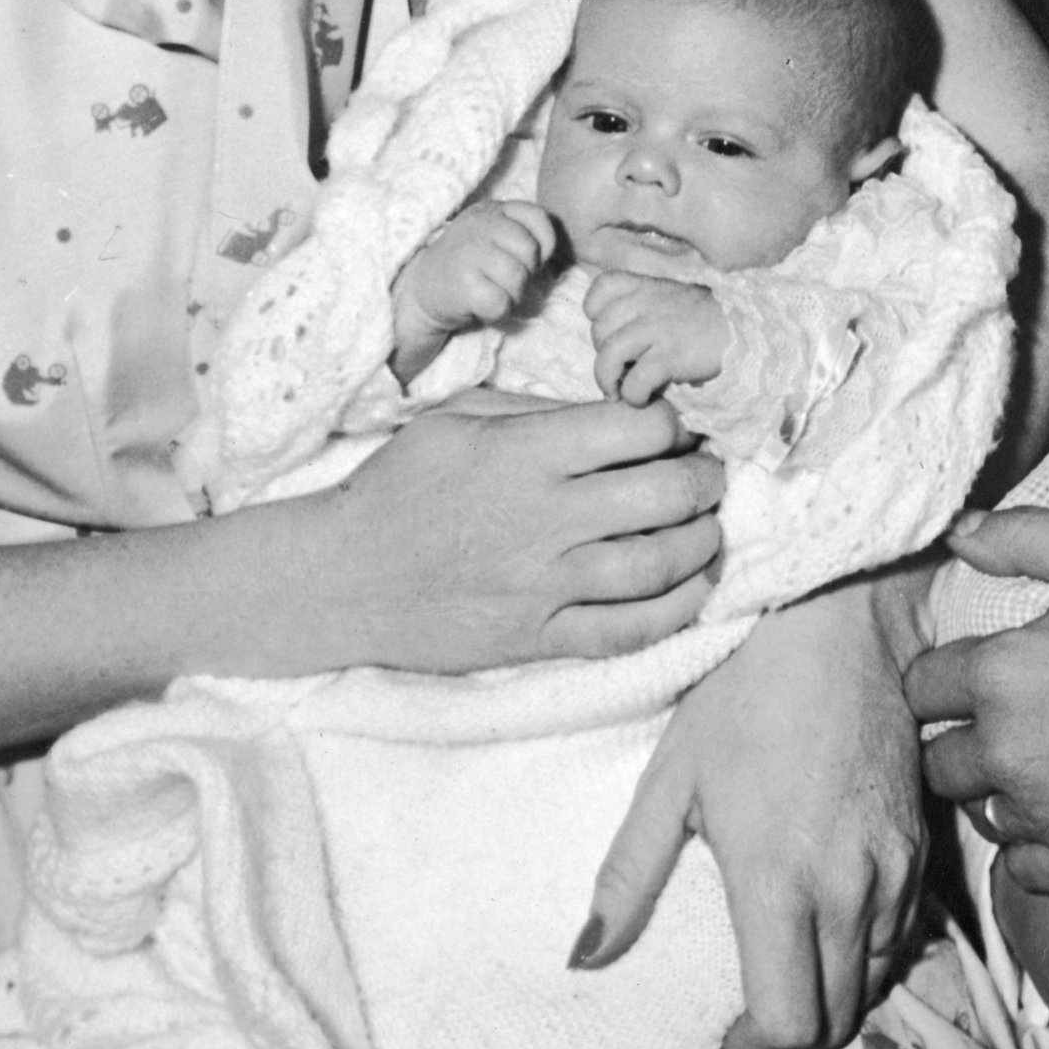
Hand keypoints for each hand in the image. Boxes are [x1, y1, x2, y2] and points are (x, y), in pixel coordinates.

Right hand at [317, 397, 722, 667]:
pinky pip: (627, 630)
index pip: (635, 429)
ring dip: (700, 543)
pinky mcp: (538, 637)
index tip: (675, 428)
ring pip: (657, 565)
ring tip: (706, 527)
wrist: (339, 579)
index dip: (672, 423)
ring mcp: (542, 584)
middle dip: (704, 480)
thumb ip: (536, 411)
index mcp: (522, 453)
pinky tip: (692, 588)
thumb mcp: (456, 419)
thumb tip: (613, 413)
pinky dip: (676, 610)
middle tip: (709, 474)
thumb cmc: (397, 487)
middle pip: (663, 495)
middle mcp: (541, 517)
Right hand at [390, 199, 558, 375]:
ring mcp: (468, 253)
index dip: (543, 244)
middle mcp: (479, 226)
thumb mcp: (493, 237)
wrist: (420, 290)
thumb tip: (550, 253)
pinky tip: (480, 305)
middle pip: (529, 250)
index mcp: (492, 211)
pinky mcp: (462, 285)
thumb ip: (522, 234)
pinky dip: (496, 312)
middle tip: (504, 279)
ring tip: (491, 292)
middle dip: (525, 272)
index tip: (528, 258)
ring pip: (517, 278)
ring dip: (511, 295)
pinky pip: (500, 303)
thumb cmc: (467, 266)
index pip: (537, 217)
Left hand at [575, 574, 923, 1048]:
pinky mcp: (920, 844)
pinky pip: (901, 931)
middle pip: (839, 1015)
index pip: (792, 1021)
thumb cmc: (740, 696)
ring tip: (786, 972)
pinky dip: (867, 952)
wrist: (835, 624)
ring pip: (876, 978)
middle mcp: (848, 890)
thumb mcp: (668, 782)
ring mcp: (894, 869)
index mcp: (778, 883)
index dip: (754, 1047)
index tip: (722, 1037)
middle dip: (792, 1033)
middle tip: (748, 1018)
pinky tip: (826, 925)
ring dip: (833, 993)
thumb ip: (627, 879)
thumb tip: (583, 958)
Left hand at [584, 269, 729, 405]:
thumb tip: (618, 332)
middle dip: (603, 354)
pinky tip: (644, 398)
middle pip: (599, 329)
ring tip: (618, 392)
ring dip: (607, 380)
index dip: (596, 312)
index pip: (603, 287)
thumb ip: (646, 304)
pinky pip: (635, 381)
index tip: (611, 331)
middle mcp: (648, 304)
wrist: (750, 331)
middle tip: (620, 370)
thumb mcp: (675, 297)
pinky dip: (633, 395)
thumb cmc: (711, 320)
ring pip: (608, 355)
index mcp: (649, 286)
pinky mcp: (671, 357)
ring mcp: (658, 330)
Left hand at [907, 506, 1048, 890]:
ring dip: (1003, 789)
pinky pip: (1022, 867)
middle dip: (964, 737)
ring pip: (982, 811)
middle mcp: (1008, 753)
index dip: (947, 677)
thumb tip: (959, 533)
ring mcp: (1048, 818)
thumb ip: (1026, 537)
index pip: (921, 687)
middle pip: (938, 759)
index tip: (984, 674)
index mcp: (1001, 674)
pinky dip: (1038, 841)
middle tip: (1020, 720)